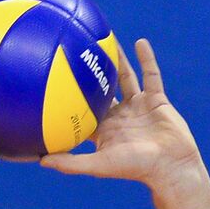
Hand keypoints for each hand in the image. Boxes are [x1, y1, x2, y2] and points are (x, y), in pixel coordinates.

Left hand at [41, 39, 200, 184]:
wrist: (170, 166)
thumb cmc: (134, 168)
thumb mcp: (98, 165)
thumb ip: (70, 163)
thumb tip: (39, 161)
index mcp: (102, 129)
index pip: (81, 111)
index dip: (68, 99)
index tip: (53, 83)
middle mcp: (119, 115)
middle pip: (101, 90)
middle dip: (91, 74)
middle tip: (76, 53)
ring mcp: (138, 106)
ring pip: (125, 78)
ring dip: (117, 60)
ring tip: (105, 40)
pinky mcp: (157, 99)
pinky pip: (151, 74)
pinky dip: (147, 58)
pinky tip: (139, 42)